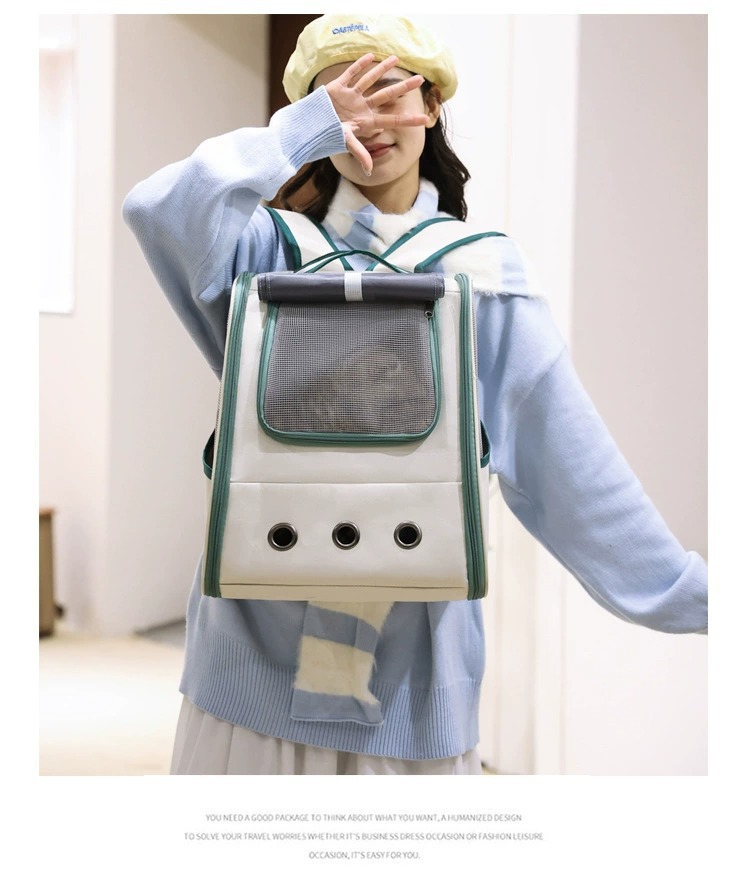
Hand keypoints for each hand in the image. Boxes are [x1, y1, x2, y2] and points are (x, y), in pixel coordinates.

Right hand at [325, 54, 430, 174]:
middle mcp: (361, 108)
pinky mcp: (338, 88)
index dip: (408, 119)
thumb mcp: (345, 142)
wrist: (306, 128)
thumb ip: (360, 153)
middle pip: (387, 95)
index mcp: (366, 122)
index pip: (392, 120)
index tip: (425, 118)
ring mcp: (351, 97)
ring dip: (382, 69)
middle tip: (420, 79)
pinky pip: (351, 74)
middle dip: (403, 87)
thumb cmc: (326, 136)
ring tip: (395, 59)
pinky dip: (359, 65)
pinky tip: (370, 56)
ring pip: (370, 80)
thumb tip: (370, 171)